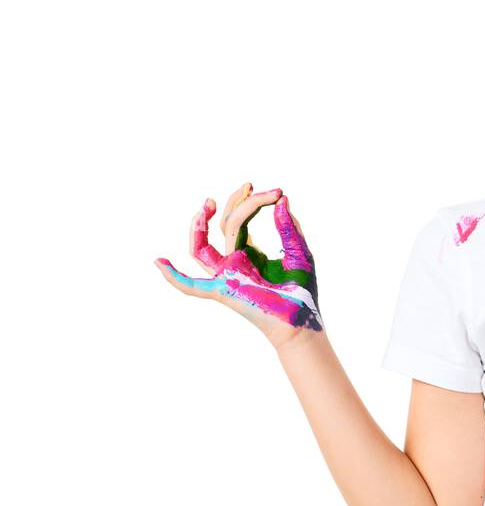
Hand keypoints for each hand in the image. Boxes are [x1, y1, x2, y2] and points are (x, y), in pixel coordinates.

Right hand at [154, 183, 321, 347]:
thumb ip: (289, 228)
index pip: (241, 221)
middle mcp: (234, 261)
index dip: (252, 202)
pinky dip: (174, 277)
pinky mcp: (224, 291)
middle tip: (251, 185)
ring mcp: (226, 276)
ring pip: (202, 249)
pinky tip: (159, 263)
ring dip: (199, 227)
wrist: (303, 320)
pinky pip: (192, 287)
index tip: (275, 191)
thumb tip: (281, 201)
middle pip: (224, 227)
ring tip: (209, 203)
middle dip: (236, 203)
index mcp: (250, 252)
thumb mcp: (299, 251)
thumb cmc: (303, 290)